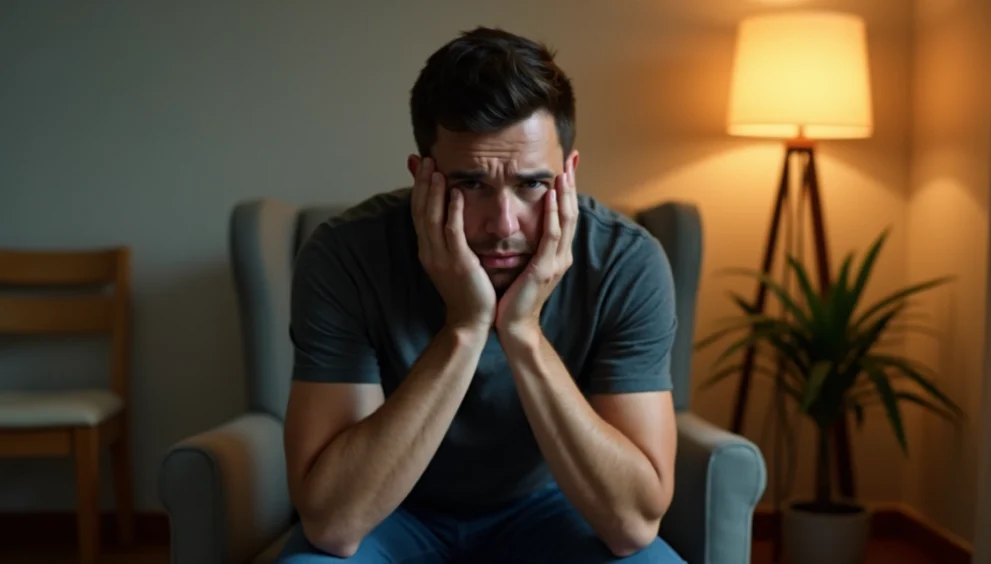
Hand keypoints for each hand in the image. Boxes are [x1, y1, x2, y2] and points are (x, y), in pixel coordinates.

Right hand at [412, 157, 496, 332]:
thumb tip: (447, 217)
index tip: (421, 166)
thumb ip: (448, 238)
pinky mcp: (459, 263)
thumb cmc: (466, 290)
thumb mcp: (452, 260)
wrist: (470, 320)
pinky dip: (453, 211)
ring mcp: (442, 257)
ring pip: (432, 218)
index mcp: (427, 249)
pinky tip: (456, 194)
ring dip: (434, 192)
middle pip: (421, 211)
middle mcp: (429, 251)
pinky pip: (453, 233)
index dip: (418, 188)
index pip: (418, 212)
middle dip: (422, 184)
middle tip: (425, 159)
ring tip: (436, 170)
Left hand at [495, 162, 577, 337]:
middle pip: (571, 211)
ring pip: (565, 220)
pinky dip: (552, 215)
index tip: (567, 165)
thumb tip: (520, 223)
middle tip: (571, 158)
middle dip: (572, 184)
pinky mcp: (544, 269)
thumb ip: (528, 245)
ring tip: (564, 170)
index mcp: (557, 253)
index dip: (568, 190)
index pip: (566, 214)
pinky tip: (551, 197)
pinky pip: (550, 236)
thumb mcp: (524, 265)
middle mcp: (562, 255)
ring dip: (565, 193)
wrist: (513, 326)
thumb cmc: (514, 297)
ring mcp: (556, 262)